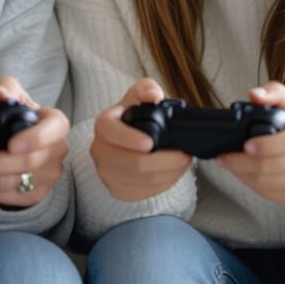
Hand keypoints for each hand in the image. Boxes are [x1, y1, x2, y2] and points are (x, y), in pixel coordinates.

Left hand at [0, 76, 69, 208]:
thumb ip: (4, 88)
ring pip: (12, 182)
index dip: (36, 139)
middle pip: (27, 162)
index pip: (55, 130)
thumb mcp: (10, 95)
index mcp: (55, 123)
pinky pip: (8, 195)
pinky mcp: (37, 193)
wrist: (19, 142)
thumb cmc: (16, 116)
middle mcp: (57, 150)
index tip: (12, 144)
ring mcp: (49, 175)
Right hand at [90, 78, 192, 201]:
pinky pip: (143, 193)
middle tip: (185, 155)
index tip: (151, 142)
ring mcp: (107, 173)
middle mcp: (100, 151)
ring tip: (183, 162)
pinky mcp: (117, 190)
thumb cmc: (135, 116)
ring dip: (169, 173)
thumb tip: (154, 96)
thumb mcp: (140, 95)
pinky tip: (172, 173)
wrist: (127, 138)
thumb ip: (147, 89)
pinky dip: (163, 185)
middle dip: (164, 161)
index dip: (130, 139)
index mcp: (103, 125)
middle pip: (132, 163)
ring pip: (141, 181)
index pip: (111, 133)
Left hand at [217, 81, 284, 206]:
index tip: (246, 144)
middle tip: (224, 157)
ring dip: (243, 175)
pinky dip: (251, 185)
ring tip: (229, 164)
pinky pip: (271, 195)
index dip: (267, 146)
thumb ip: (274, 93)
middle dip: (243, 163)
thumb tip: (255, 95)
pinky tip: (242, 174)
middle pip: (275, 167)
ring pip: (269, 184)